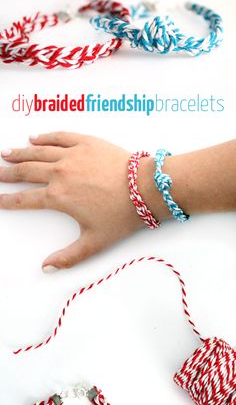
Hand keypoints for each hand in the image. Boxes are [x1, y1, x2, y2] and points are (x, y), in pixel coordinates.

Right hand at [0, 132, 152, 270]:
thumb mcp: (94, 242)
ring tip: (6, 153)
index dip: (8, 200)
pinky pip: (59, 137)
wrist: (145, 188)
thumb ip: (69, 257)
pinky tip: (35, 138)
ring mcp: (72, 155)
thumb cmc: (122, 215)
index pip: (26, 199)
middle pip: (26, 171)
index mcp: (59, 197)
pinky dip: (45, 137)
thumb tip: (47, 267)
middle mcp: (60, 173)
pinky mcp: (86, 142)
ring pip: (38, 151)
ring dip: (21, 153)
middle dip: (9, 173)